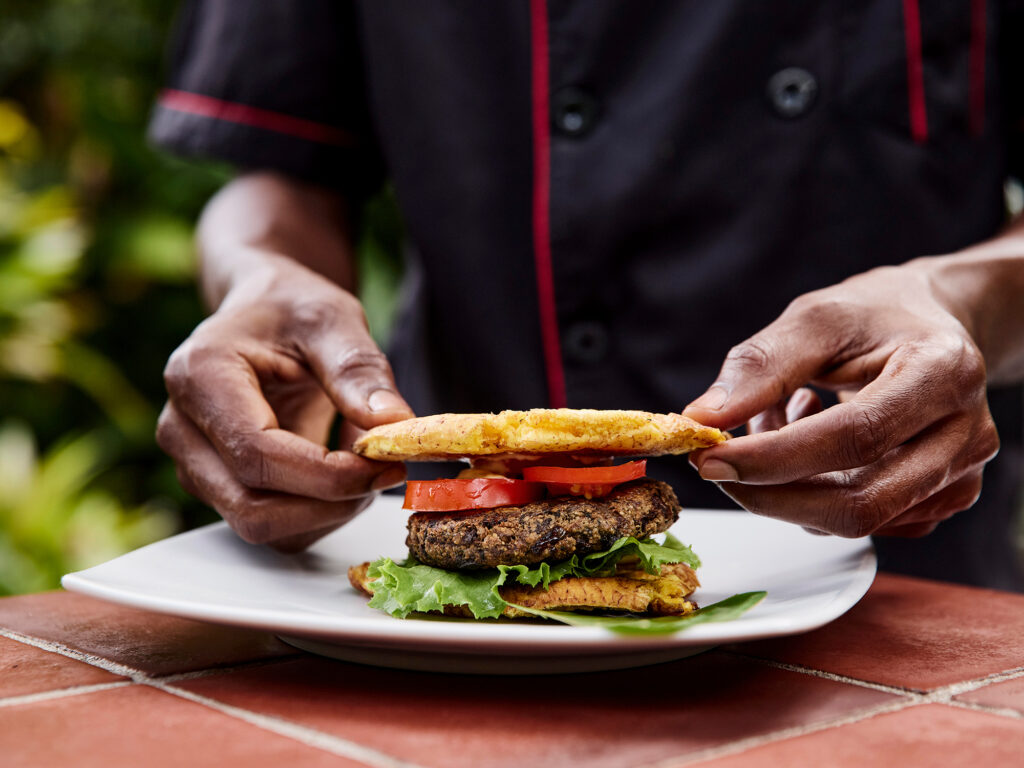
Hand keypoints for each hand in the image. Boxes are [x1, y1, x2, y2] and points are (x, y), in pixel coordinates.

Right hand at [156, 255, 412, 550]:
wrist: (263, 313)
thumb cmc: (291, 309)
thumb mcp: (332, 318)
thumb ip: (358, 369)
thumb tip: (392, 425)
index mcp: (200, 376)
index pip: (256, 453)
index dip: (325, 474)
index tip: (385, 463)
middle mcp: (183, 429)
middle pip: (252, 506)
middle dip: (330, 503)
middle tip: (386, 471)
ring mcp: (194, 465)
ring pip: (262, 526)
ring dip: (327, 512)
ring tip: (366, 466)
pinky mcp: (218, 488)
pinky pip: (271, 527)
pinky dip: (318, 515)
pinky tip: (344, 476)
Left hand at [682, 263, 999, 537]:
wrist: (931, 324)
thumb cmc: (873, 316)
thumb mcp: (814, 319)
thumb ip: (760, 367)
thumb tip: (704, 418)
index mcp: (941, 373)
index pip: (854, 437)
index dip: (774, 458)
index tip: (711, 459)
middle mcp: (965, 433)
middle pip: (859, 500)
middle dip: (771, 493)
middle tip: (717, 465)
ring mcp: (961, 475)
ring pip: (856, 519)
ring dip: (790, 489)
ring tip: (779, 424)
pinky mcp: (943, 499)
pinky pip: (864, 521)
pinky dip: (815, 493)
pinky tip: (809, 447)